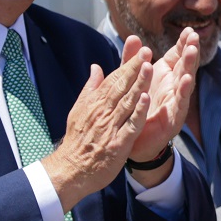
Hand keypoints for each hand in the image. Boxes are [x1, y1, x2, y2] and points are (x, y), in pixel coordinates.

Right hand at [41, 45, 153, 209]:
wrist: (71, 170)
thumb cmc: (77, 140)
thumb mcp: (79, 110)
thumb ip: (90, 88)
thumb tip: (96, 67)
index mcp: (95, 103)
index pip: (113, 80)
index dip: (128, 65)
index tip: (140, 51)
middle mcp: (102, 111)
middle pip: (121, 86)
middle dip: (135, 68)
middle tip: (147, 51)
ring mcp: (110, 126)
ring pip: (127, 102)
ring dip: (139, 84)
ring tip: (149, 67)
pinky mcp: (118, 143)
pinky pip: (130, 125)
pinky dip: (138, 111)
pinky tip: (146, 98)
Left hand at [129, 29, 200, 175]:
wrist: (132, 140)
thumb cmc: (136, 107)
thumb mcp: (132, 80)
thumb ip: (132, 60)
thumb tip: (134, 37)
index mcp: (165, 76)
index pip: (177, 55)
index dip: (183, 43)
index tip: (189, 30)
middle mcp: (173, 87)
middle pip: (185, 66)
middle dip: (190, 51)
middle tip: (194, 37)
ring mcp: (176, 103)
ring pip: (185, 82)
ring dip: (190, 67)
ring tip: (193, 52)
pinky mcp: (174, 119)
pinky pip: (180, 104)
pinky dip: (183, 92)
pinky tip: (186, 81)